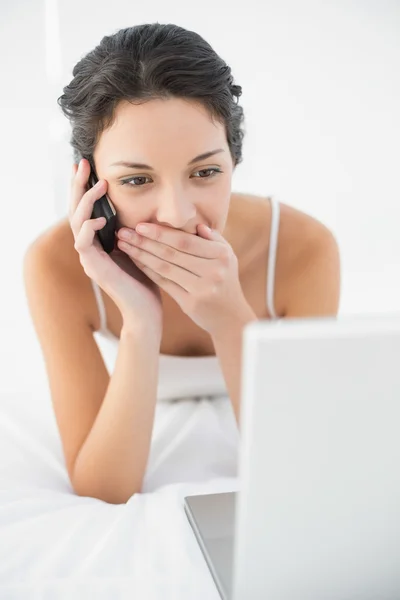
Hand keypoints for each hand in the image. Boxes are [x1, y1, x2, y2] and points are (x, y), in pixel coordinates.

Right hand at [69, 159, 162, 331]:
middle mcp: (90, 247)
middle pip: (75, 209)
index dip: (85, 186)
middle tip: (82, 163)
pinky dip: (89, 228)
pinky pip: (83, 243)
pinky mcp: (94, 268)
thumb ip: (137, 228)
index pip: (87, 207)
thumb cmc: (148, 280)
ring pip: (76, 222)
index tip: (89, 165)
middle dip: (78, 185)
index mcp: (100, 240)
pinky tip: (101, 217)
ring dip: (85, 201)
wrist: (147, 311)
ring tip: (99, 185)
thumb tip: (147, 204)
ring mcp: (89, 257)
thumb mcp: (144, 246)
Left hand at [116, 221, 252, 334]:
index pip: (186, 241)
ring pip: (165, 268)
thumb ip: (213, 239)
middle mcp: (213, 271)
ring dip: (141, 255)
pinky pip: (165, 283)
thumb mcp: (227, 258)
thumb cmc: (226, 281)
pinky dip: (148, 271)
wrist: (231, 317)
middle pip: (172, 253)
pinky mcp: (191, 303)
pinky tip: (135, 261)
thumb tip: (196, 225)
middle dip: (145, 241)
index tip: (140, 225)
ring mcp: (202, 289)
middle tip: (123, 232)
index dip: (161, 233)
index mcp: (221, 255)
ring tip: (124, 245)